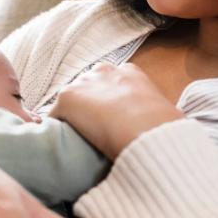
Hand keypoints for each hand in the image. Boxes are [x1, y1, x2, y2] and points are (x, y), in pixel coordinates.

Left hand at [49, 63, 184, 159]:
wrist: (148, 130)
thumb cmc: (163, 128)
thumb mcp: (163, 113)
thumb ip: (150, 114)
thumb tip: (156, 131)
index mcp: (130, 72)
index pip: (109, 84)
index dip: (107, 104)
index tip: (109, 122)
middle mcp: (105, 71)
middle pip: (86, 89)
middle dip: (87, 107)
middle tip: (93, 132)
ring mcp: (84, 83)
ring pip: (70, 103)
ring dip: (72, 118)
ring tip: (78, 141)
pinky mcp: (67, 97)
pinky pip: (54, 117)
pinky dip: (56, 130)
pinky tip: (62, 146)